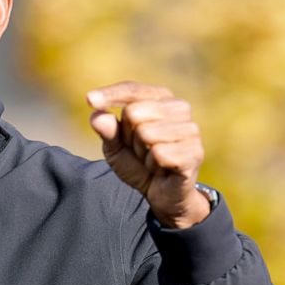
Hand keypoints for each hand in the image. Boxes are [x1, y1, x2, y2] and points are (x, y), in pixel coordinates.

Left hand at [88, 81, 210, 228]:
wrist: (163, 194)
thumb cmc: (140, 163)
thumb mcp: (116, 148)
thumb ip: (106, 131)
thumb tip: (97, 116)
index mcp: (161, 98)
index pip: (132, 89)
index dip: (110, 94)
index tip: (89, 100)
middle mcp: (179, 107)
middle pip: (134, 112)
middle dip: (129, 137)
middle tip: (141, 150)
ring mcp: (190, 129)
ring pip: (146, 133)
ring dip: (142, 154)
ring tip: (152, 160)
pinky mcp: (195, 151)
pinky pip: (159, 154)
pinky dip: (153, 166)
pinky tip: (162, 169)